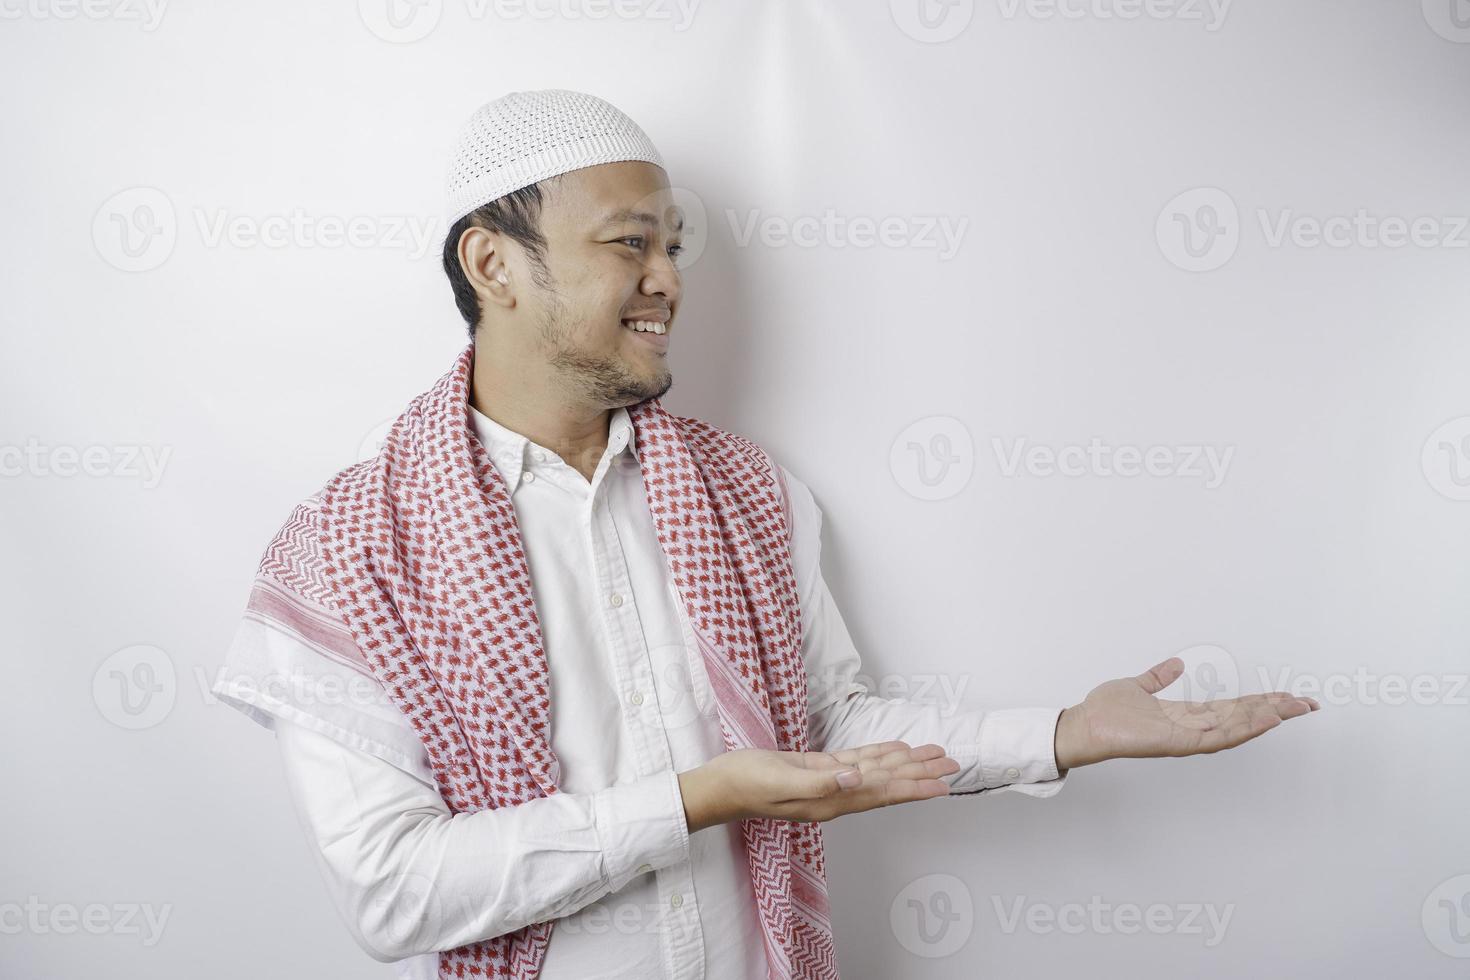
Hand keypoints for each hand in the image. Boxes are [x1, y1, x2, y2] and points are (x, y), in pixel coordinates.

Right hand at [677, 740, 960, 832]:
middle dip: (921, 774)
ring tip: (934, 755)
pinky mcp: (818, 769)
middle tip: (953, 764)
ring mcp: (828, 782)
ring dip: (906, 763)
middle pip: (888, 783)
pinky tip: (895, 750)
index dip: (914, 788)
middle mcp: (836, 794)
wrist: (721, 785)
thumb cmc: (746, 783)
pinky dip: (879, 755)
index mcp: (831, 800)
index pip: (882, 793)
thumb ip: (820, 782)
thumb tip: (856, 778)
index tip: (943, 785)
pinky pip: (857, 762)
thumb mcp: (781, 781)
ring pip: (877, 772)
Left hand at [1053, 657, 1320, 770]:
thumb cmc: (1106, 711)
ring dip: (1265, 719)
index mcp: (1186, 715)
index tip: (1286, 696)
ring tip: (1293, 709)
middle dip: (1274, 711)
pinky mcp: (1176, 742)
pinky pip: (1215, 737)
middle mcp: (1191, 728)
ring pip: (1235, 728)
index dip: (1259, 702)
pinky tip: (1262, 720)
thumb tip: (1177, 664)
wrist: (1083, 725)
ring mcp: (1186, 737)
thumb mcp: (1138, 686)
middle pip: (1241, 718)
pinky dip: (1240, 729)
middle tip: (1307, 704)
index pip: (1231, 708)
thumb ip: (1158, 677)